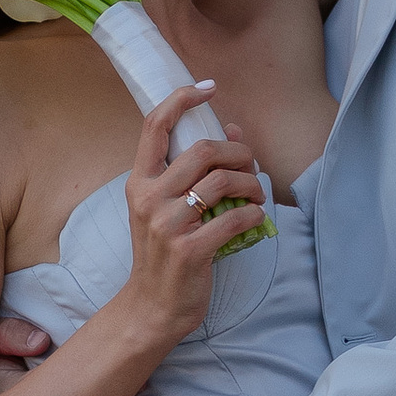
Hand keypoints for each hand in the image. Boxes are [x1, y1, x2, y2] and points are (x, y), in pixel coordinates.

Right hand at [123, 82, 269, 336]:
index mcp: (139, 182)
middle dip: (239, 152)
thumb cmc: (163, 254)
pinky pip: (235, 218)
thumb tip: (233, 130)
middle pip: (204, 149)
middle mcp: (150, 198)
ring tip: (256, 195)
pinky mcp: (191, 250)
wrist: (151, 307)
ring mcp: (168, 225)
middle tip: (251, 167)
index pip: (155, 125)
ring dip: (252, 184)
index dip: (182, 98)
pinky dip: (253, 214)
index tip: (208, 88)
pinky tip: (254, 218)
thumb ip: (193, 171)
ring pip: (224, 180)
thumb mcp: (166, 208)